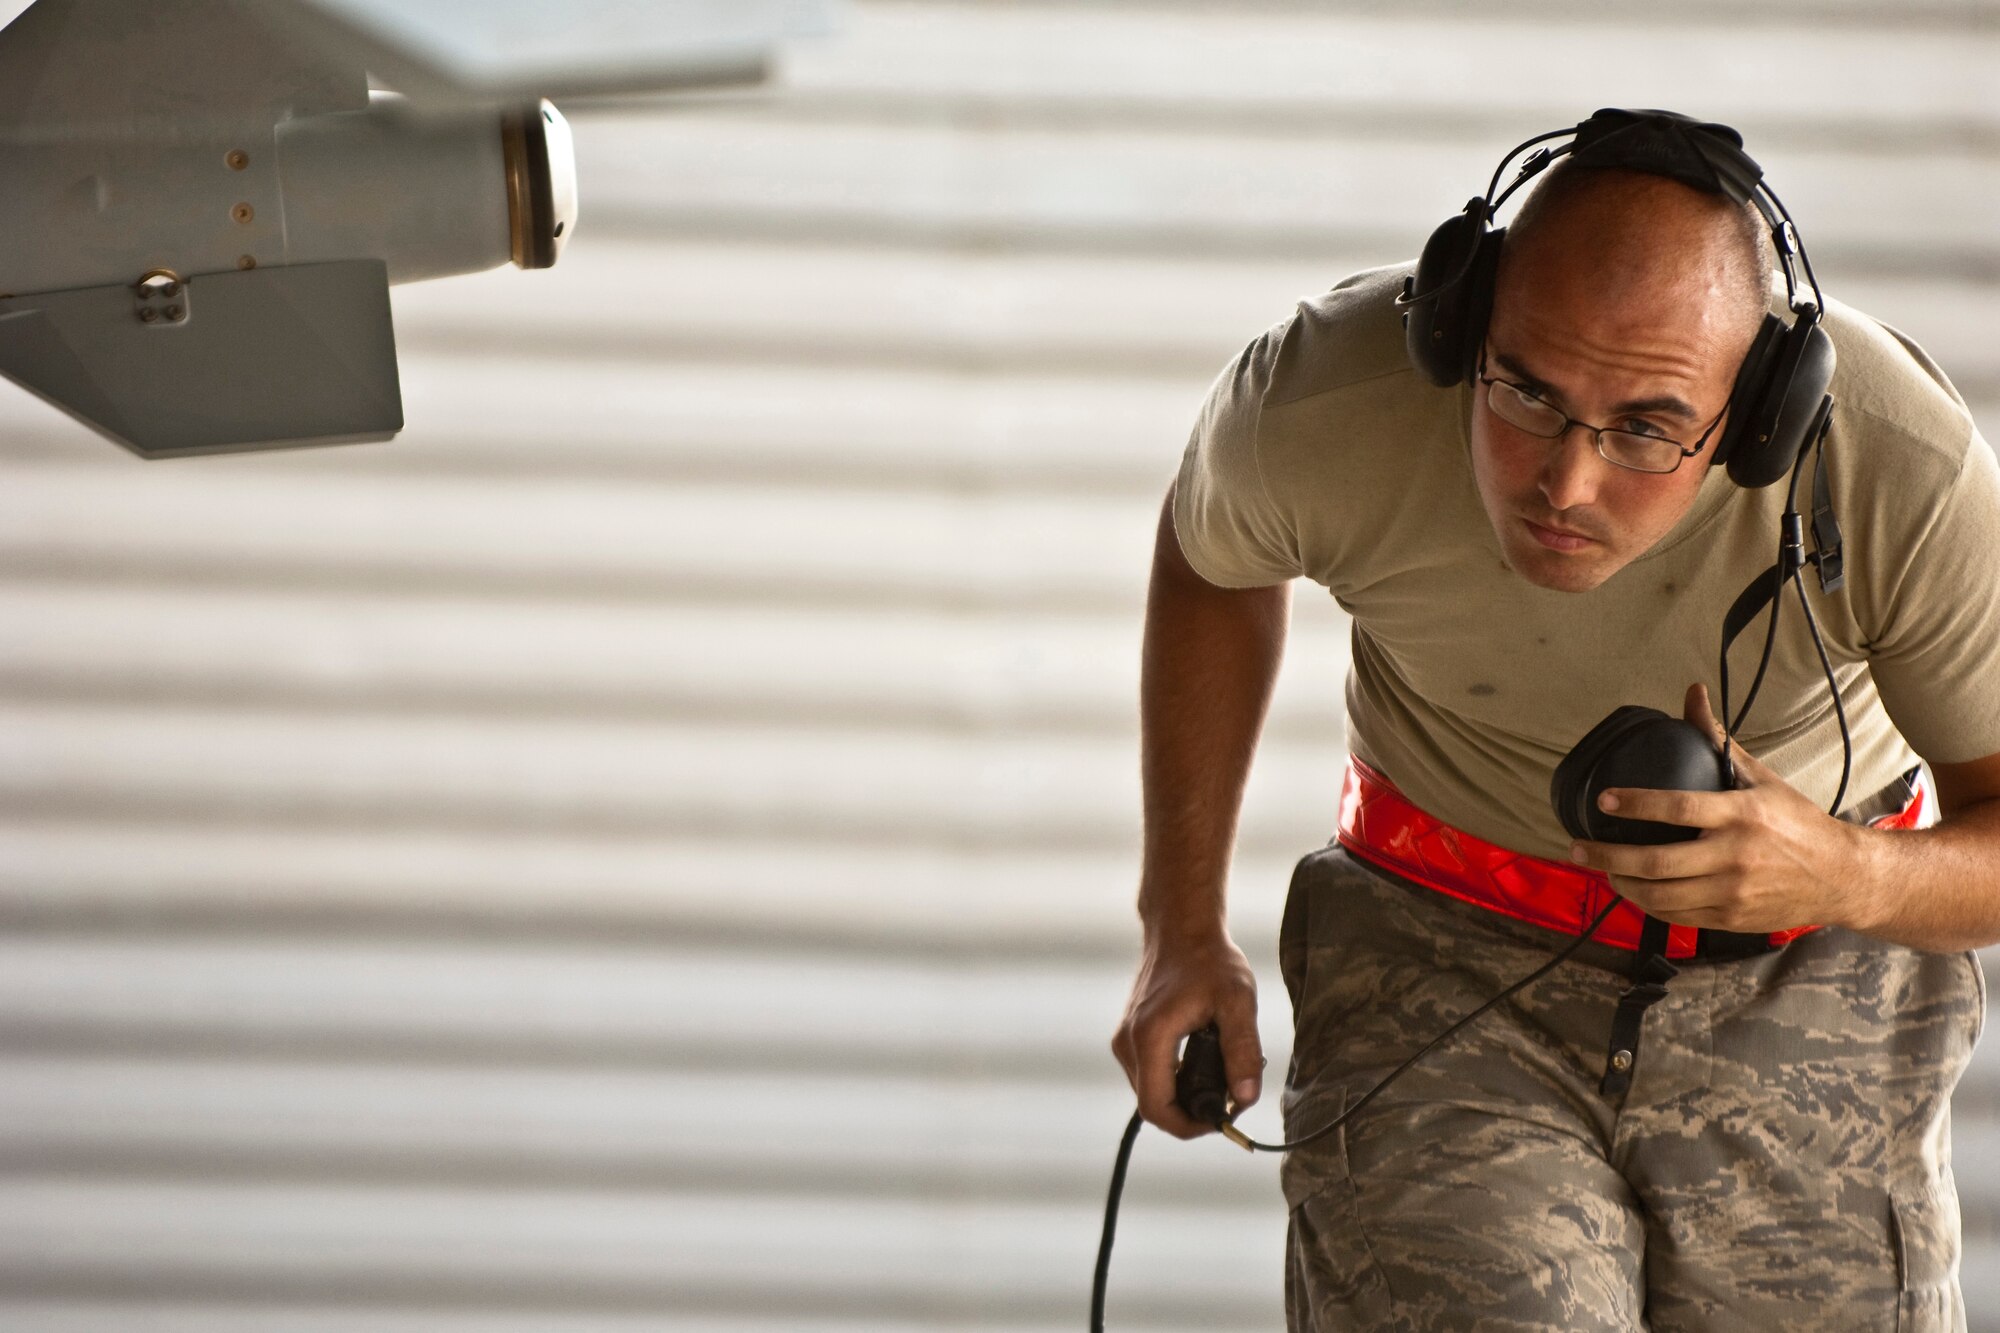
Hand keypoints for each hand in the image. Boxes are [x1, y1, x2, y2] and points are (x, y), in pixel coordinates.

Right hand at [1111, 928, 1261, 1138]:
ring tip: (1221, 1076)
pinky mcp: (1130, 1035)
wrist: (1182, 928)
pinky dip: (1175, 1080)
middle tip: (1229, 1098)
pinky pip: (1149, 1074)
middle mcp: (1128, 1042)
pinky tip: (1203, 1062)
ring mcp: (1125, 1039)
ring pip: (1151, 1091)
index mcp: (1149, 1038)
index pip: (1157, 1108)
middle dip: (1191, 1112)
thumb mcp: (1237, 1002)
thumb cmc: (1210, 960)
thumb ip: (1243, 1052)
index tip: (1222, 1120)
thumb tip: (1245, 1099)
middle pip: (1153, 1104)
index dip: (1189, 1126)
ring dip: (1183, 1096)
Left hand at [1568, 683, 1870, 934]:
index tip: (1603, 801)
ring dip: (1621, 884)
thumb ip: (1717, 741)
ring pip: (1661, 896)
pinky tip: (1631, 890)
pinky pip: (1677, 916)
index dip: (1635, 804)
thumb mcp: (1760, 779)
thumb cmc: (1797, 822)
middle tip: (1576, 847)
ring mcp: (1732, 892)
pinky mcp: (1732, 918)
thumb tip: (1692, 694)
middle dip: (1608, 858)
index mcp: (1741, 814)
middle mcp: (1735, 856)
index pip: (1677, 808)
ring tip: (1599, 869)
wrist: (1843, 876)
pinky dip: (1647, 904)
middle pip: (1657, 862)